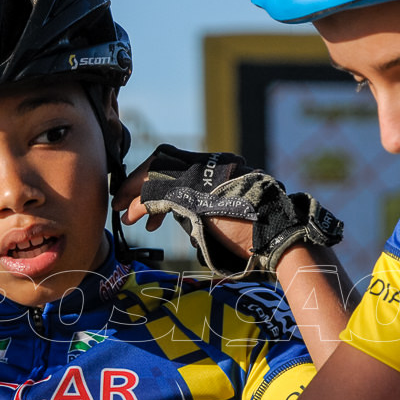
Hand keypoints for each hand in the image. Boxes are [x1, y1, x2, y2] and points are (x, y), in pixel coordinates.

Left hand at [114, 145, 342, 277]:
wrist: (280, 239)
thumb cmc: (254, 235)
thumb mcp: (218, 215)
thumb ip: (193, 207)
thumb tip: (165, 212)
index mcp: (215, 166)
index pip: (171, 160)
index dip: (147, 176)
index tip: (132, 195)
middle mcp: (210, 165)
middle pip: (160, 160)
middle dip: (135, 181)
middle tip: (119, 201)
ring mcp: (206, 176)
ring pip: (157, 173)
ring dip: (136, 194)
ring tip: (126, 216)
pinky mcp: (200, 193)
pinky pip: (161, 192)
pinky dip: (144, 205)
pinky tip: (137, 220)